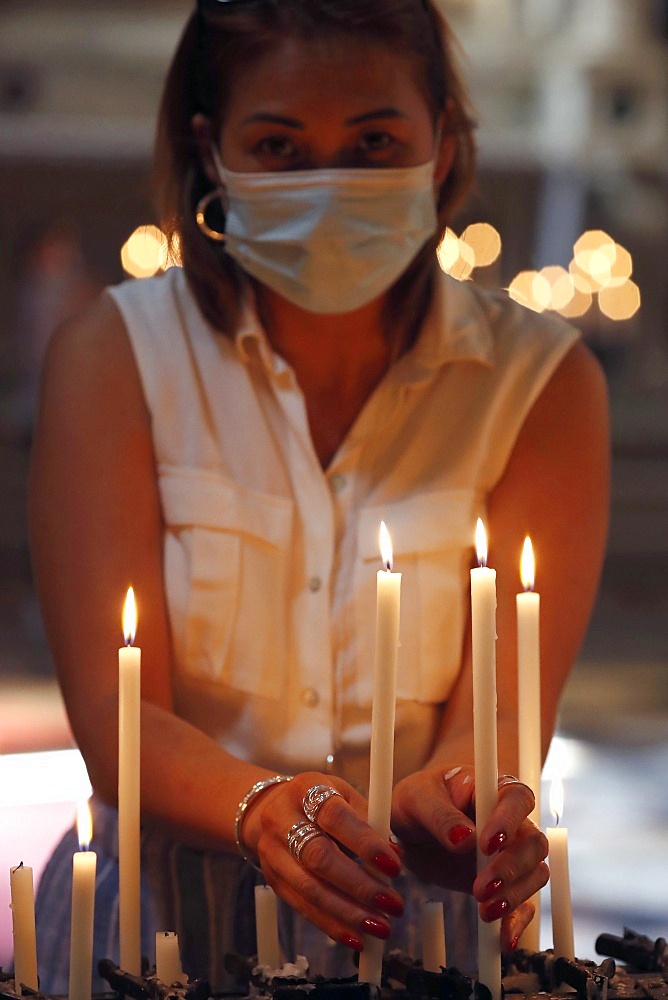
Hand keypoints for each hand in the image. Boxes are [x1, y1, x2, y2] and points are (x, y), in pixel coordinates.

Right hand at [242, 771, 404, 951]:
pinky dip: (332, 925)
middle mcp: (282, 818)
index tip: (394, 866)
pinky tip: (357, 937)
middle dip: (360, 885)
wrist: (273, 808)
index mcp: (306, 789)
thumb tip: (396, 856)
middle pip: (319, 857)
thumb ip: (370, 821)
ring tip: (381, 926)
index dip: (364, 843)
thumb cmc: (322, 803)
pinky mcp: (272, 879)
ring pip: (310, 888)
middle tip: (393, 903)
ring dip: (349, 912)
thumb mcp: (344, 796)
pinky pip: (302, 907)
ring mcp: (272, 851)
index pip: (334, 817)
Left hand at [391, 764, 548, 950]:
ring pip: (534, 873)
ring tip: (485, 911)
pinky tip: (504, 939)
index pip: (517, 798)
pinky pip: (525, 903)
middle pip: (532, 842)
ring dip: (515, 895)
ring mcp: (512, 853)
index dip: (508, 821)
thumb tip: (465, 840)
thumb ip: (440, 815)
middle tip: (479, 888)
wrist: (412, 827)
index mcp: (492, 788)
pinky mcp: (505, 883)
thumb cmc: (417, 800)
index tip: (485, 844)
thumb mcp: (416, 799)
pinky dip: (518, 922)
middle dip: (510, 867)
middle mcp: (511, 820)